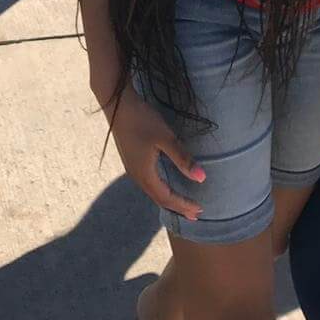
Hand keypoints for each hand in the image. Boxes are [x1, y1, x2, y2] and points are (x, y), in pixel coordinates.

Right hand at [107, 86, 205, 220]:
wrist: (117, 105)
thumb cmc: (142, 120)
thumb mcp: (166, 138)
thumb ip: (182, 158)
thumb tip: (202, 178)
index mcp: (145, 174)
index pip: (167, 198)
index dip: (183, 205)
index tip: (199, 211)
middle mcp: (137, 176)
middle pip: (159, 198)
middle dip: (177, 207)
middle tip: (195, 214)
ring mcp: (132, 168)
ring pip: (152, 191)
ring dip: (168, 199)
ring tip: (182, 203)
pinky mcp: (131, 160)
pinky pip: (147, 183)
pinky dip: (160, 189)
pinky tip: (164, 184)